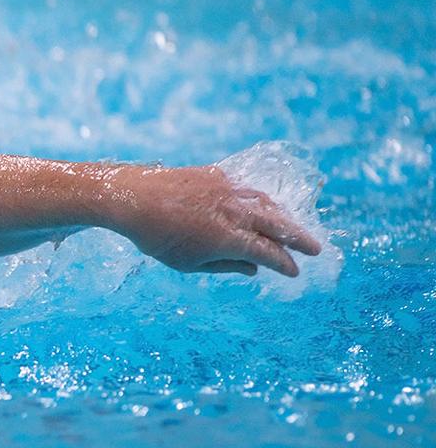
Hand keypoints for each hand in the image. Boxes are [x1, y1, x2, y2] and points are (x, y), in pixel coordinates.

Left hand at [110, 164, 323, 276]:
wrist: (131, 197)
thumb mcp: (189, 263)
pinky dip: (261, 200)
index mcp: (231, 238)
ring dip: (282, 217)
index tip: (294, 272)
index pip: (269, 253)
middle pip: (278, 225)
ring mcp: (228, 190)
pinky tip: (263, 205)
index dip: (284, 264)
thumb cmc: (156, 237)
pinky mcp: (217, 175)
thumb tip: (253, 269)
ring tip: (291, 228)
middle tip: (316, 249)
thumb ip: (225, 266)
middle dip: (299, 238)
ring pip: (265, 203)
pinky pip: (247, 189)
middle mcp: (236, 211)